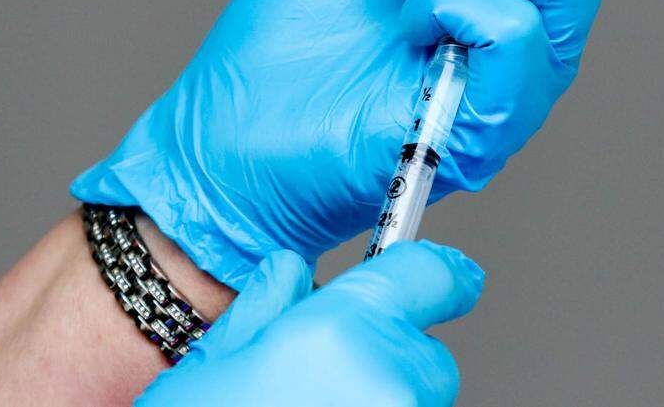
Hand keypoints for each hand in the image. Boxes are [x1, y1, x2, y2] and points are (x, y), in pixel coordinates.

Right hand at [136, 242, 483, 405]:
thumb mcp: (209, 369)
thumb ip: (264, 308)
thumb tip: (288, 272)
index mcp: (337, 333)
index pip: (430, 274)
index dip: (442, 270)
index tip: (455, 274)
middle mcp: (386, 380)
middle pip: (425, 347)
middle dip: (390, 351)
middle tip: (326, 374)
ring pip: (420, 396)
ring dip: (387, 395)